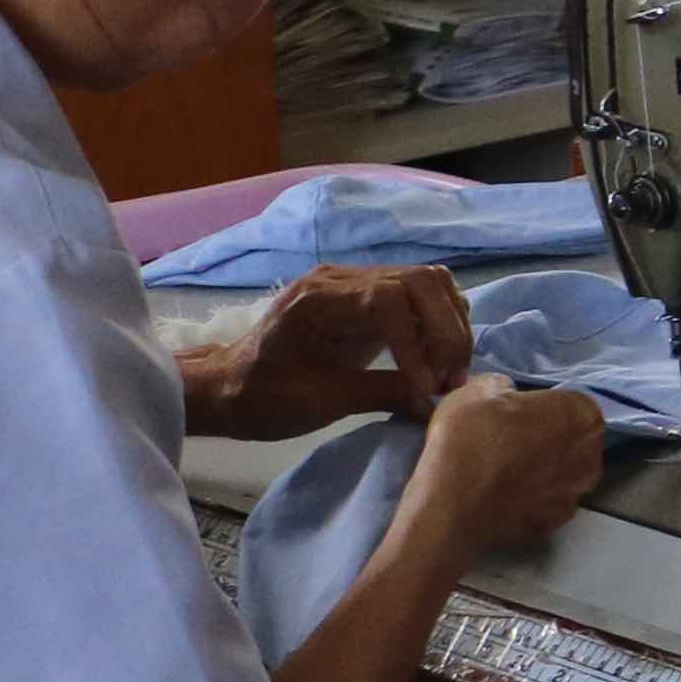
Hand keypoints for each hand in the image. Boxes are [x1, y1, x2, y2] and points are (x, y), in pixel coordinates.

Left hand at [196, 265, 477, 438]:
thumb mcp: (319, 402)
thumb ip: (379, 395)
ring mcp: (359, 285)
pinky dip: (441, 325)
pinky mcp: (370, 300)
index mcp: (319, 298)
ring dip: (450, 326)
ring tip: (449, 372)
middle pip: (422, 281)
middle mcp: (343, 279)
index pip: (392, 297)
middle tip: (450, 379)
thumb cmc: (263, 397)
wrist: (229, 388)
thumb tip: (434, 402)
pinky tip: (436, 362)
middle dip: (446, 331)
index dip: (420, 340)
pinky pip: (422, 297)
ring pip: (431, 284)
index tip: (427, 385)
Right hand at [390, 375, 606, 556]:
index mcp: (581, 415)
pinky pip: (545, 502)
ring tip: (502, 471)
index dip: (541, 407)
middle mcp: (591, 456)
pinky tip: (502, 495)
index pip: (570, 403)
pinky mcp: (555, 524)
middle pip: (571, 439)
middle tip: (507, 440)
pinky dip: (529, 498)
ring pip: (561, 473)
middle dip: (547, 438)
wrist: (451, 506)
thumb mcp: (477, 390)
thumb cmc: (470, 438)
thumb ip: (502, 385)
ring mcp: (575, 494)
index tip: (515, 415)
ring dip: (540, 470)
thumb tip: (506, 393)